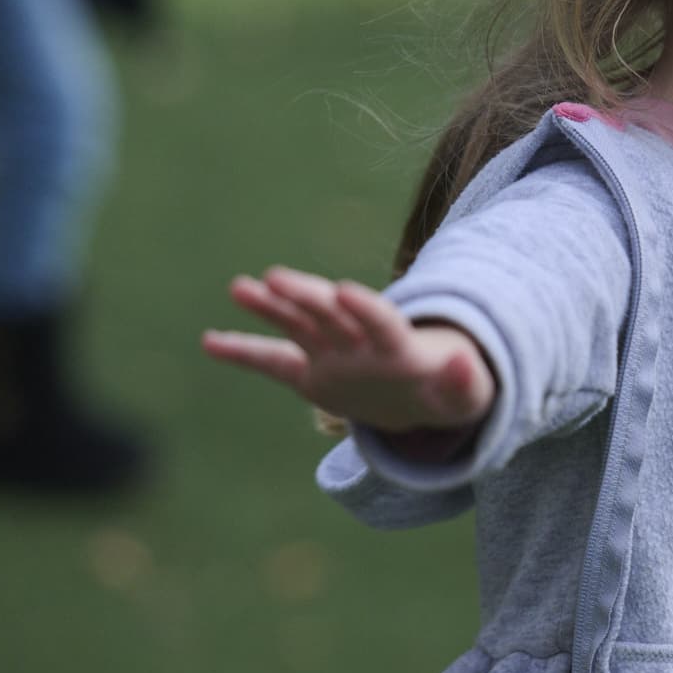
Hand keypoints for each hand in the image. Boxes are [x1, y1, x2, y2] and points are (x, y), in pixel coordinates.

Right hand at [202, 266, 495, 432]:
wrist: (424, 395)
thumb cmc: (446, 391)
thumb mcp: (463, 394)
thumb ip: (461, 380)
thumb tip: (463, 360)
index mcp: (397, 345)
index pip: (380, 320)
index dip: (366, 308)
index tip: (345, 291)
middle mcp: (359, 339)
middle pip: (331, 314)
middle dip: (306, 295)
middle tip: (275, 277)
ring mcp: (332, 352)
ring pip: (298, 324)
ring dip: (270, 306)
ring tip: (239, 286)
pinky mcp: (311, 372)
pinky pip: (271, 362)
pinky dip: (242, 352)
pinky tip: (209, 341)